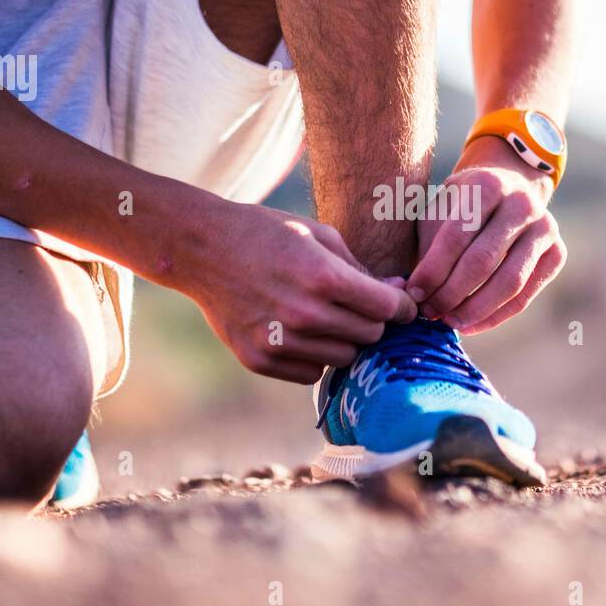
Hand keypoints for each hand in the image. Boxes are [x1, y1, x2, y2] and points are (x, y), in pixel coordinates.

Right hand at [165, 194, 415, 383]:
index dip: (402, 306)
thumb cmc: (268, 233)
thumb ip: (361, 270)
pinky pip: (312, 372)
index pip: (387, 308)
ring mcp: (280, 342)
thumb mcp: (319, 235)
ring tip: (328, 317)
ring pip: (345, 358)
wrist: (203, 249)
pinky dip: (315, 356)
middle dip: (374, 321)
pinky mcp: (260, 360)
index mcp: (324, 277)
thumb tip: (400, 294)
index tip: (403, 304)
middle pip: (370, 335)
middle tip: (361, 306)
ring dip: (345, 340)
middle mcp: (304, 314)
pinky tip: (302, 332)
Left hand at [407, 135, 566, 333]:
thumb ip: (428, 245)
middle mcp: (523, 204)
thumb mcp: (441, 209)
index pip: (457, 236)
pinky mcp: (557, 254)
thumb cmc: (464, 206)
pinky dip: (495, 316)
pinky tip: (470, 325)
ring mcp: (545, 229)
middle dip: (451, 293)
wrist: (511, 191)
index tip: (413, 294)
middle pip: (483, 261)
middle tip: (428, 312)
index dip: (432, 270)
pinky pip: (524, 296)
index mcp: (489, 184)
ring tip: (448, 321)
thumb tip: (409, 294)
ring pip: (509, 282)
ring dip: (474, 309)